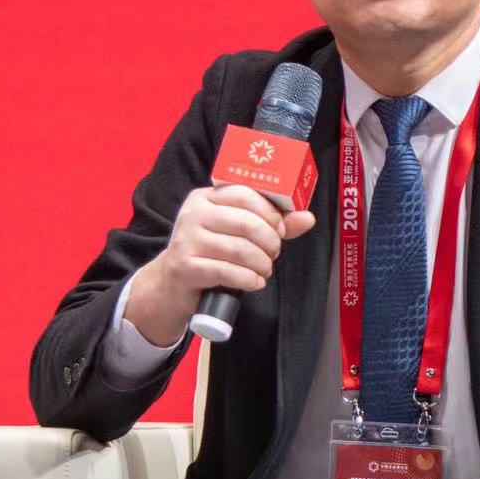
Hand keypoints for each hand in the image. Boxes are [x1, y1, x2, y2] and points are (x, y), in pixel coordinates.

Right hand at [123, 185, 317, 345]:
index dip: (271, 214)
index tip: (281, 230)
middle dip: (270, 242)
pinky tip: (254, 283)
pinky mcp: (184, 266)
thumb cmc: (210, 253)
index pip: (246, 194)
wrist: (171, 284)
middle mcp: (194, 214)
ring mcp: (187, 240)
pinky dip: (249, 279)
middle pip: (247, 223)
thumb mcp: (236, 233)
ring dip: (262, 264)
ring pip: (240, 249)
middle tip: (274, 253)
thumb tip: (308, 218)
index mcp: (207, 197)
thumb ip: (271, 224)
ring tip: (264, 270)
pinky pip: (227, 271)